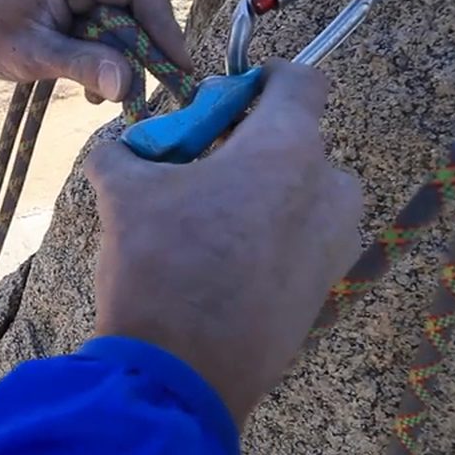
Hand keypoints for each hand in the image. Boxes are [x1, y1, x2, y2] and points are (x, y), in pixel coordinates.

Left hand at [0, 0, 193, 101]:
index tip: (176, 68)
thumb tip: (127, 86)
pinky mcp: (85, 2)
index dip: (165, 27)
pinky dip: (110, 59)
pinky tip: (93, 85)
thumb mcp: (32, 54)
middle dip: (145, 51)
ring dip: (124, 61)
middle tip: (140, 94)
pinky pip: (115, 28)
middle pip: (144, 5)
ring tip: (102, 96)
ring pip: (132, 22)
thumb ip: (81, 66)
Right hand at [81, 59, 363, 428]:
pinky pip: (303, 240)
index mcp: (286, 149)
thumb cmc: (160, 268)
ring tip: (207, 220)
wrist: (181, 373)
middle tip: (198, 169)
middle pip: (298, 141)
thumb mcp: (124, 195)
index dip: (261, 80)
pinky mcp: (328, 288)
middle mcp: (328, 189)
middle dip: (250, 146)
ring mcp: (336, 243)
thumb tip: (117, 147)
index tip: (225, 101)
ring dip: (262, 193)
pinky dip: (271, 237)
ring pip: (302, 194)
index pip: (301, 80)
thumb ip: (122, 153)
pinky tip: (221, 263)